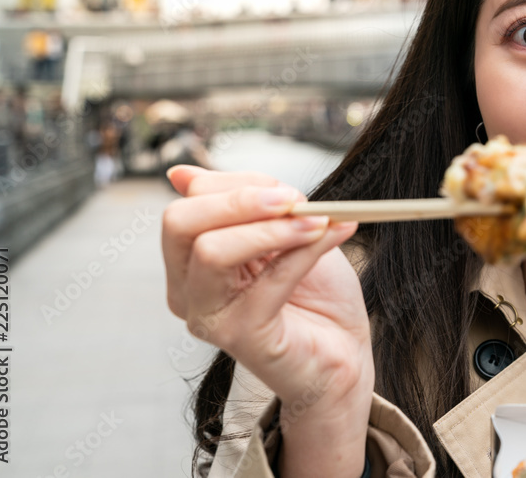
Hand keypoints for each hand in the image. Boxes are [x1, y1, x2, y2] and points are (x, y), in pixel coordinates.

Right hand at [161, 165, 373, 419]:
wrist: (345, 351)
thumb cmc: (314, 292)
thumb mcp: (280, 231)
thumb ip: (244, 203)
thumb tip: (180, 174)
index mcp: (189, 260)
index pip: (189, 203)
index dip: (238, 185)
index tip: (286, 189)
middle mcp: (186, 290)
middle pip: (180, 223)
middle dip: (239, 200)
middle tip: (294, 199)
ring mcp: (209, 316)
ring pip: (212, 251)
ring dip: (272, 227)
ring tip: (318, 220)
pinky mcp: (242, 337)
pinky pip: (268, 281)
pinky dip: (305, 251)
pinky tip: (334, 233)